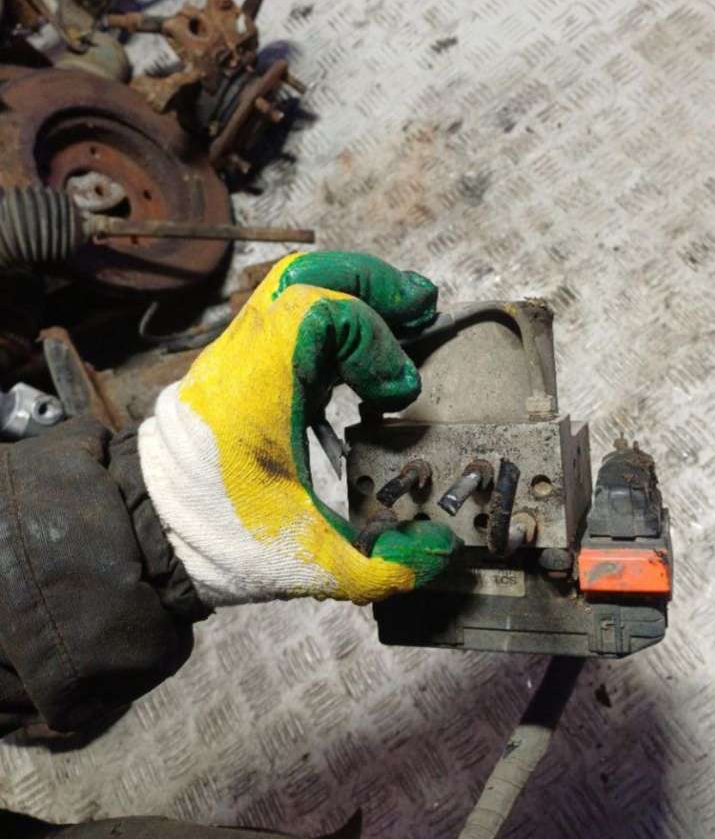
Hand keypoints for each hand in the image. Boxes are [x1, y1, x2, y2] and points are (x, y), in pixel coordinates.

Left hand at [138, 251, 460, 605]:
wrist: (150, 538)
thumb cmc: (217, 541)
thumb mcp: (308, 562)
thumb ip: (383, 563)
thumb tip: (441, 550)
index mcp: (253, 392)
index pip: (315, 312)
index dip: (372, 339)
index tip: (397, 391)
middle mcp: (241, 360)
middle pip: (304, 275)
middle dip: (371, 284)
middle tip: (422, 307)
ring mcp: (238, 357)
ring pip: (294, 286)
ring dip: (355, 293)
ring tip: (406, 315)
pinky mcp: (243, 368)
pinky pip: (290, 316)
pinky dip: (336, 319)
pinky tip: (367, 351)